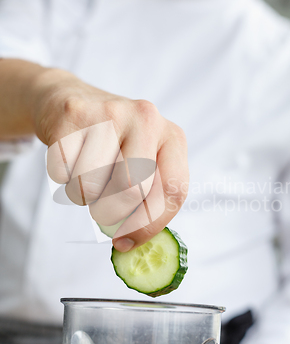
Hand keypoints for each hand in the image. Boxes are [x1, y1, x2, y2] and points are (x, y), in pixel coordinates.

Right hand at [31, 68, 188, 250]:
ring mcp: (111, 113)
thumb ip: (147, 199)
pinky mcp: (74, 114)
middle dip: (111, 213)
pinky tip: (71, 158)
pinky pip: (64, 173)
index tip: (126, 241)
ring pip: (92, 186)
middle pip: (131, 192)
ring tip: (87, 174)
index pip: (173, 192)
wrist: (72, 100)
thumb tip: (129, 244)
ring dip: (84, 195)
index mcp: (172, 136)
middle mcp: (147, 119)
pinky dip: (63, 179)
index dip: (148, 226)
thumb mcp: (143, 162)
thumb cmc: (112, 143)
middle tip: (101, 209)